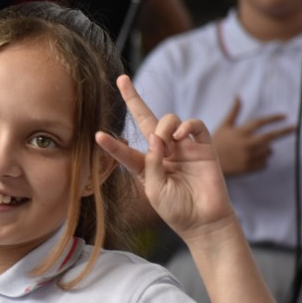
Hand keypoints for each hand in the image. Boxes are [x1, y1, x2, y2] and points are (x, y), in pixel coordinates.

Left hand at [96, 76, 236, 239]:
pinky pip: (195, 126)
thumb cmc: (176, 210)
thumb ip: (151, 164)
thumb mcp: (154, 190)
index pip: (125, 150)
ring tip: (166, 140)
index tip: (97, 136)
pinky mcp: (203, 148)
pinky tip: (180, 134)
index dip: (112, 144)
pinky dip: (187, 125)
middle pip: (146, 120)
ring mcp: (183, 148)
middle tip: (122, 80)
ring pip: (170, 120)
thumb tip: (156, 138)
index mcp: (146, 166)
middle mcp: (163, 153)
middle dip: (133, 99)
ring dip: (164, 125)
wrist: (204, 222)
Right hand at [212, 98, 295, 174]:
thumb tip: (238, 96)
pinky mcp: (249, 168)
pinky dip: (262, 159)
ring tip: (255, 149)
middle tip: (295, 128)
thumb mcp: (224, 126)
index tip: (285, 116)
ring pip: (268, 151)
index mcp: (239, 132)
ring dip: (267, 148)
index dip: (273, 118)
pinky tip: (252, 158)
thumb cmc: (217, 143)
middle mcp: (245, 144)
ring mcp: (248, 157)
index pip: (260, 122)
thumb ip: (233, 112)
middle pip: (270, 136)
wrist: (207, 165)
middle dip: (284, 131)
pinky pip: (265, 163)